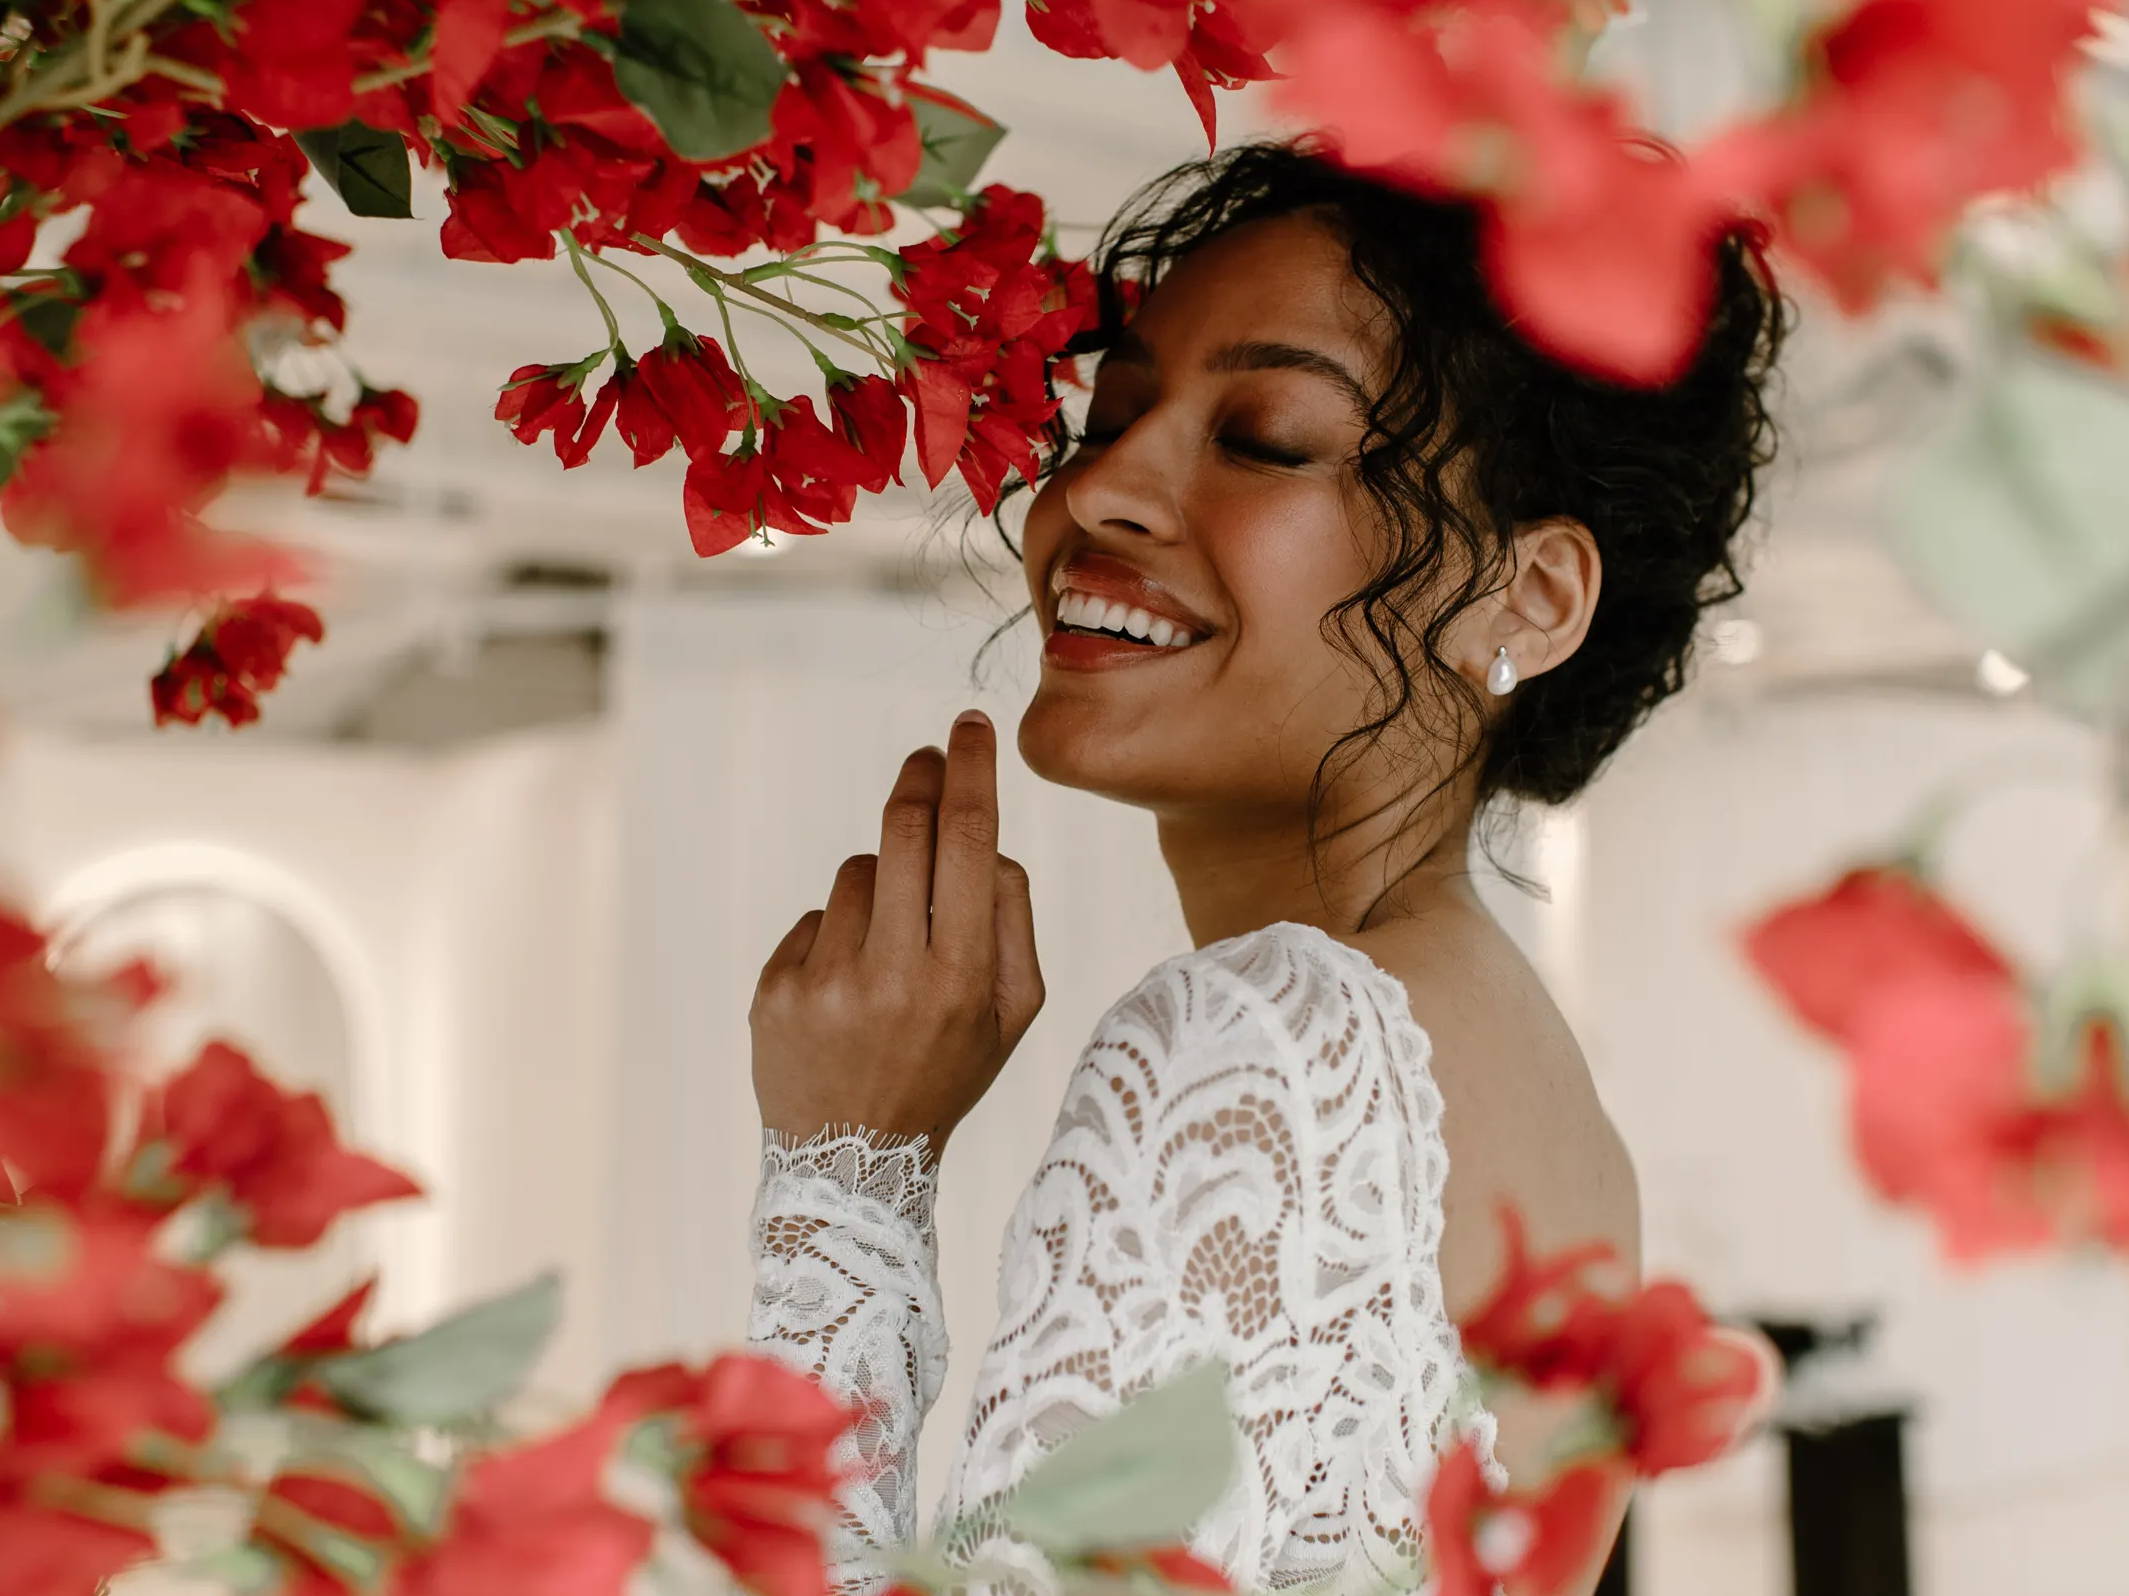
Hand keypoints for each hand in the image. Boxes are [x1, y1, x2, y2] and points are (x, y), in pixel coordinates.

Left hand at [749, 709, 1044, 1159]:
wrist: (852, 1162)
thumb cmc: (945, 1071)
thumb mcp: (1013, 1014)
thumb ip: (1011, 919)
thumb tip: (985, 843)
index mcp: (961, 977)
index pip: (968, 842)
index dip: (970, 771)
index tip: (969, 725)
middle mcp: (892, 975)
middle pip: (904, 832)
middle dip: (919, 781)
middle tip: (928, 758)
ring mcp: (826, 983)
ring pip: (857, 873)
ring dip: (879, 886)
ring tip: (888, 951)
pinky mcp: (776, 990)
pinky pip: (814, 919)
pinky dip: (835, 937)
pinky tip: (845, 991)